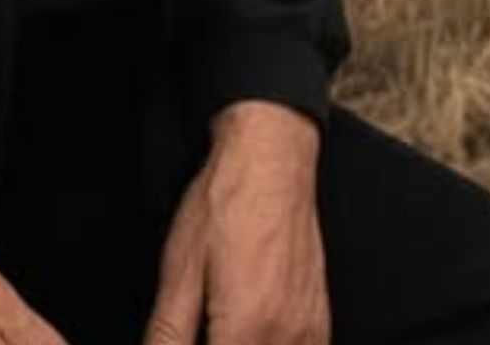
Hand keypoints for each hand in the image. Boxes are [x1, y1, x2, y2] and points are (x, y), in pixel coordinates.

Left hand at [143, 101, 327, 344]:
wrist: (270, 163)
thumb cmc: (225, 205)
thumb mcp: (179, 270)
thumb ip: (168, 333)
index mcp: (247, 330)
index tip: (181, 340)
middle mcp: (287, 340)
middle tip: (202, 326)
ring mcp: (311, 336)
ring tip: (219, 327)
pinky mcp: (321, 326)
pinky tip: (245, 332)